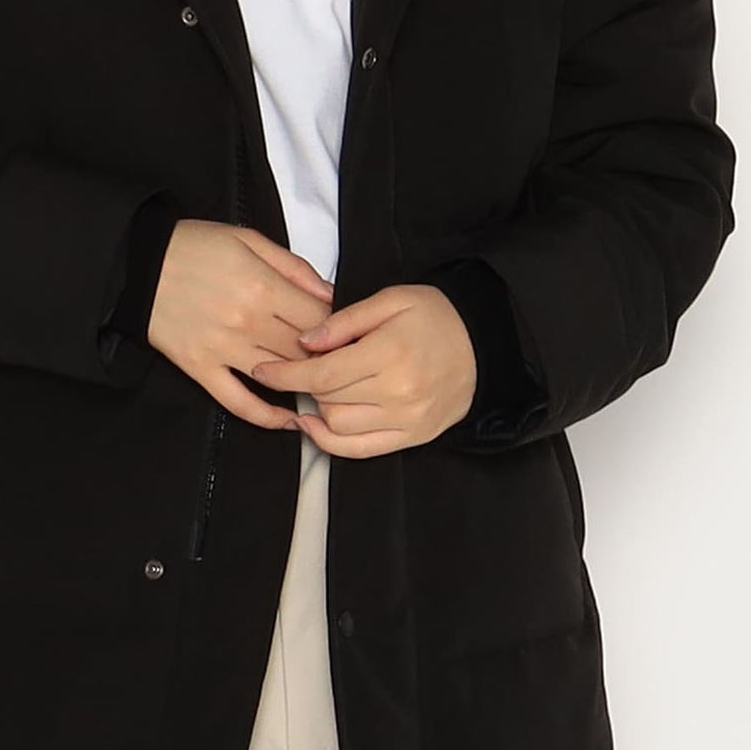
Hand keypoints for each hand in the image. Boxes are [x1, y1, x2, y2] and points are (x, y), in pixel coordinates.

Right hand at [146, 220, 336, 431]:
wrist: (137, 264)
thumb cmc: (194, 246)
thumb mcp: (249, 239)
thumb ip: (294, 267)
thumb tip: (331, 295)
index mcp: (262, 287)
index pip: (320, 319)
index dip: (338, 327)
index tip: (342, 331)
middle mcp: (246, 323)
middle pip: (305, 351)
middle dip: (325, 355)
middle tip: (335, 358)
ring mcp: (222, 350)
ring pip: (279, 377)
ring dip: (303, 382)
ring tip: (319, 384)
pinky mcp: (200, 368)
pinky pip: (238, 401)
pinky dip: (266, 416)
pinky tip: (288, 420)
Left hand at [245, 284, 476, 456]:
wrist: (486, 344)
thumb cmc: (437, 316)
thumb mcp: (391, 300)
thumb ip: (345, 320)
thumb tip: (304, 342)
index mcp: (390, 354)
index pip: (322, 373)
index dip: (286, 373)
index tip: (264, 370)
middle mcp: (398, 392)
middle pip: (327, 398)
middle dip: (305, 383)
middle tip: (304, 366)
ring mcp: (406, 420)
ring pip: (339, 425)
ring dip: (319, 408)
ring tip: (320, 388)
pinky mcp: (413, 436)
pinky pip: (360, 449)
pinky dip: (331, 442)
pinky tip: (317, 425)